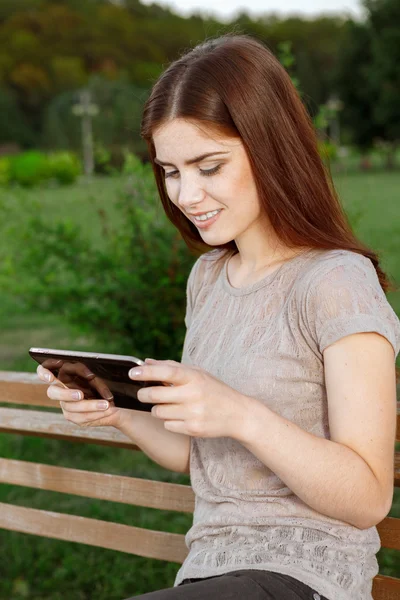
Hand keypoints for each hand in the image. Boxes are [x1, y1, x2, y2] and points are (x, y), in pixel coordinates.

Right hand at [36, 359, 121, 427]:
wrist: (114, 401)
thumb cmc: (104, 382)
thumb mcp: (99, 374)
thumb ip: (92, 373)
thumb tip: (94, 376)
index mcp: (63, 375)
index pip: (44, 371)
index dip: (43, 373)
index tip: (50, 377)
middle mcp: (60, 390)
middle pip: (53, 393)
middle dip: (66, 394)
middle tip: (80, 395)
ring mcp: (65, 405)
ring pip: (71, 407)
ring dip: (90, 406)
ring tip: (106, 404)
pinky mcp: (73, 417)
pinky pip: (81, 417)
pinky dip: (95, 413)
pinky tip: (107, 410)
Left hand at [129, 358, 249, 438]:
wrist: (237, 414)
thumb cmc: (213, 390)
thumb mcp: (197, 373)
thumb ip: (171, 366)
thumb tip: (146, 362)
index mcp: (194, 377)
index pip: (166, 372)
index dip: (146, 372)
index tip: (132, 372)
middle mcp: (193, 394)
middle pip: (155, 395)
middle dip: (144, 394)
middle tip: (143, 394)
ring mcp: (193, 413)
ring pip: (158, 412)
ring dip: (158, 409)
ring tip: (169, 406)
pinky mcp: (193, 429)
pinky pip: (167, 425)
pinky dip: (169, 421)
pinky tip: (181, 417)